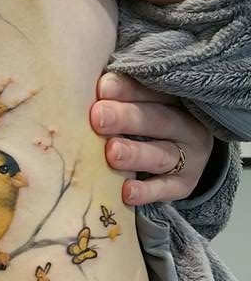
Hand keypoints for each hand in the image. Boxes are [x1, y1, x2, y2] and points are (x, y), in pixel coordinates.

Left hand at [90, 73, 214, 206]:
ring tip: (112, 153)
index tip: (102, 88)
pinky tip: (126, 191)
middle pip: (157, 120)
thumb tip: (91, 90)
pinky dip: (146, 191)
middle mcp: (186, 127)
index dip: (128, 89)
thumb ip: (119, 98)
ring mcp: (188, 158)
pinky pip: (164, 189)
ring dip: (135, 154)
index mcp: (176, 99)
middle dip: (126, 118)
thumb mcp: (142, 105)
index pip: (153, 91)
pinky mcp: (183, 186)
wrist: (185, 158)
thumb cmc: (147, 125)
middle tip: (98, 117)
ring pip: (161, 155)